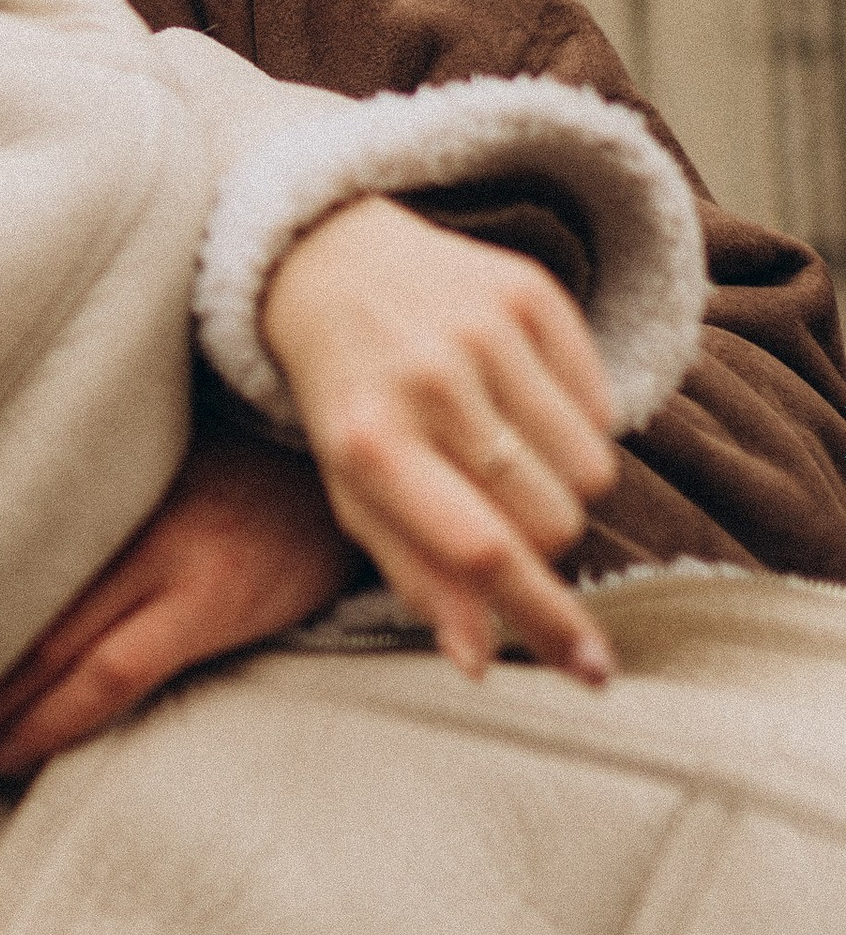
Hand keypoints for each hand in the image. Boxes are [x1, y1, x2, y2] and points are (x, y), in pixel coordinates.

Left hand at [0, 428, 358, 789]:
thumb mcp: (145, 452)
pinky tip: (12, 756)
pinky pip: (115, 670)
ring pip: (43, 646)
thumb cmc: (239, 454)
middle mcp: (113, 507)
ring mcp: (164, 554)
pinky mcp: (213, 598)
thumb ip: (72, 490)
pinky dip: (57, 717)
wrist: (355, 449)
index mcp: (83, 463)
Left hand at [261, 193, 620, 684]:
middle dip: (540, 536)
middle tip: (495, 502)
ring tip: (505, 446)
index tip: (596, 671)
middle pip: (553, 520)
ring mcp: (483, 328)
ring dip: (563, 481)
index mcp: (373, 444)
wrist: (330, 263)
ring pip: (593, 471)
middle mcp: (430, 380)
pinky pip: (605, 406)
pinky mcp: (528, 290)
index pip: (483, 550)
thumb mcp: (354, 493)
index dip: (547, 620)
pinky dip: (577, 421)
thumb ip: (415, 576)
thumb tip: (477, 661)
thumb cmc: (348, 403)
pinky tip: (520, 396)